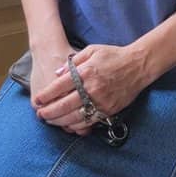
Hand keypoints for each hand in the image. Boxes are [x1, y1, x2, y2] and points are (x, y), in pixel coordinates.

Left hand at [33, 43, 148, 132]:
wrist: (138, 66)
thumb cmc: (114, 56)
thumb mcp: (92, 50)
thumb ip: (73, 61)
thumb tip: (57, 73)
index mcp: (86, 71)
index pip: (60, 86)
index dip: (46, 95)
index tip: (37, 100)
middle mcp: (92, 88)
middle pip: (64, 104)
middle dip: (49, 112)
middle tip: (40, 115)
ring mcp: (100, 101)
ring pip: (75, 116)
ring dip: (60, 121)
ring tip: (50, 121)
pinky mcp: (108, 110)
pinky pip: (89, 122)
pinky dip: (76, 125)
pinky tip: (68, 125)